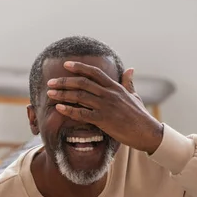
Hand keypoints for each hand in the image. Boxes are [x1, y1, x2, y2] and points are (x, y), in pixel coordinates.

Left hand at [47, 62, 163, 153]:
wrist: (146, 132)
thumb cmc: (140, 115)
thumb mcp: (134, 96)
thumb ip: (128, 82)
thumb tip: (130, 69)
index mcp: (115, 87)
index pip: (94, 72)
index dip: (79, 67)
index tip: (66, 64)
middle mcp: (109, 94)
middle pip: (82, 82)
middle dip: (64, 81)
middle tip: (51, 82)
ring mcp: (105, 106)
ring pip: (80, 96)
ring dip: (63, 94)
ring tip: (50, 93)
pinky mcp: (103, 120)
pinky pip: (82, 113)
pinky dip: (69, 110)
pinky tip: (59, 108)